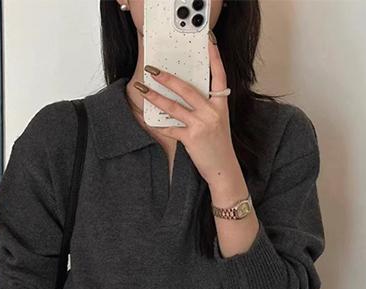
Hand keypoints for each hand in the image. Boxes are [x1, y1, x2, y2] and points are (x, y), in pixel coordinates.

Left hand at [137, 33, 240, 186]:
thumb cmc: (219, 145)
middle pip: (187, 89)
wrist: (223, 168)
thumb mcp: (218, 121)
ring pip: (174, 107)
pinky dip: (159, 125)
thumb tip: (185, 94)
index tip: (208, 43)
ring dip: (155, 97)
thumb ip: (206, 107)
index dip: (214, 59)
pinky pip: (171, 128)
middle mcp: (212, 112)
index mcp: (221, 105)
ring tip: (142, 89)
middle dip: (167, 78)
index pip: (219, 76)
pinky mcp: (191, 138)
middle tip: (153, 69)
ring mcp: (202, 125)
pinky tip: (150, 121)